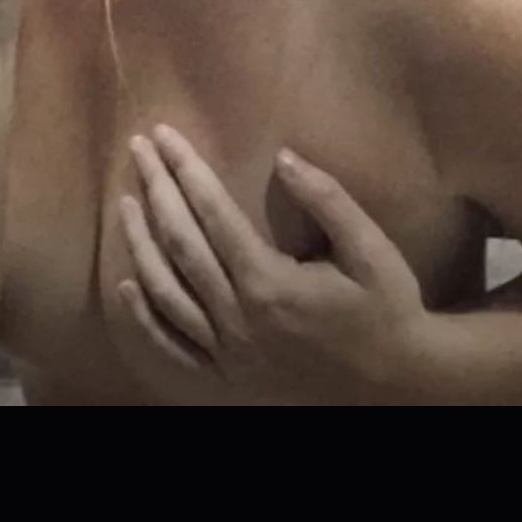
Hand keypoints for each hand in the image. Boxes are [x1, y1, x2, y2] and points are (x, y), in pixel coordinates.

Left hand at [117, 125, 433, 401]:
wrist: (396, 385)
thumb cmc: (386, 309)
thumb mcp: (370, 249)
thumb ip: (327, 199)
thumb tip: (283, 156)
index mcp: (270, 283)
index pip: (213, 213)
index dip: (185, 169)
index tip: (165, 135)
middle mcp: (239, 319)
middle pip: (181, 244)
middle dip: (156, 190)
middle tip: (138, 149)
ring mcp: (228, 354)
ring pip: (167, 293)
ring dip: (140, 244)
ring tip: (126, 202)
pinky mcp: (227, 380)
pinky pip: (173, 348)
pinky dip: (145, 319)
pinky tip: (126, 286)